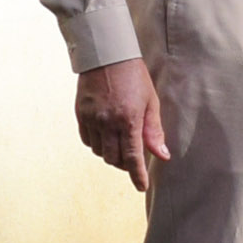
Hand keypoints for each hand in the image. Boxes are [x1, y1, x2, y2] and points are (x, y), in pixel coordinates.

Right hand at [74, 59, 168, 192]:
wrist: (106, 55)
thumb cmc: (134, 76)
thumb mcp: (150, 102)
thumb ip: (154, 131)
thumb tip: (162, 155)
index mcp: (128, 119)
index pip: (132, 157)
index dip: (137, 175)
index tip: (141, 187)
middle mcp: (107, 122)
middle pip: (113, 158)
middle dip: (124, 163)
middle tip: (132, 159)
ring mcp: (91, 118)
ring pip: (98, 151)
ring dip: (109, 153)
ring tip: (118, 144)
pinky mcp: (80, 114)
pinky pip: (87, 140)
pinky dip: (96, 144)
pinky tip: (104, 137)